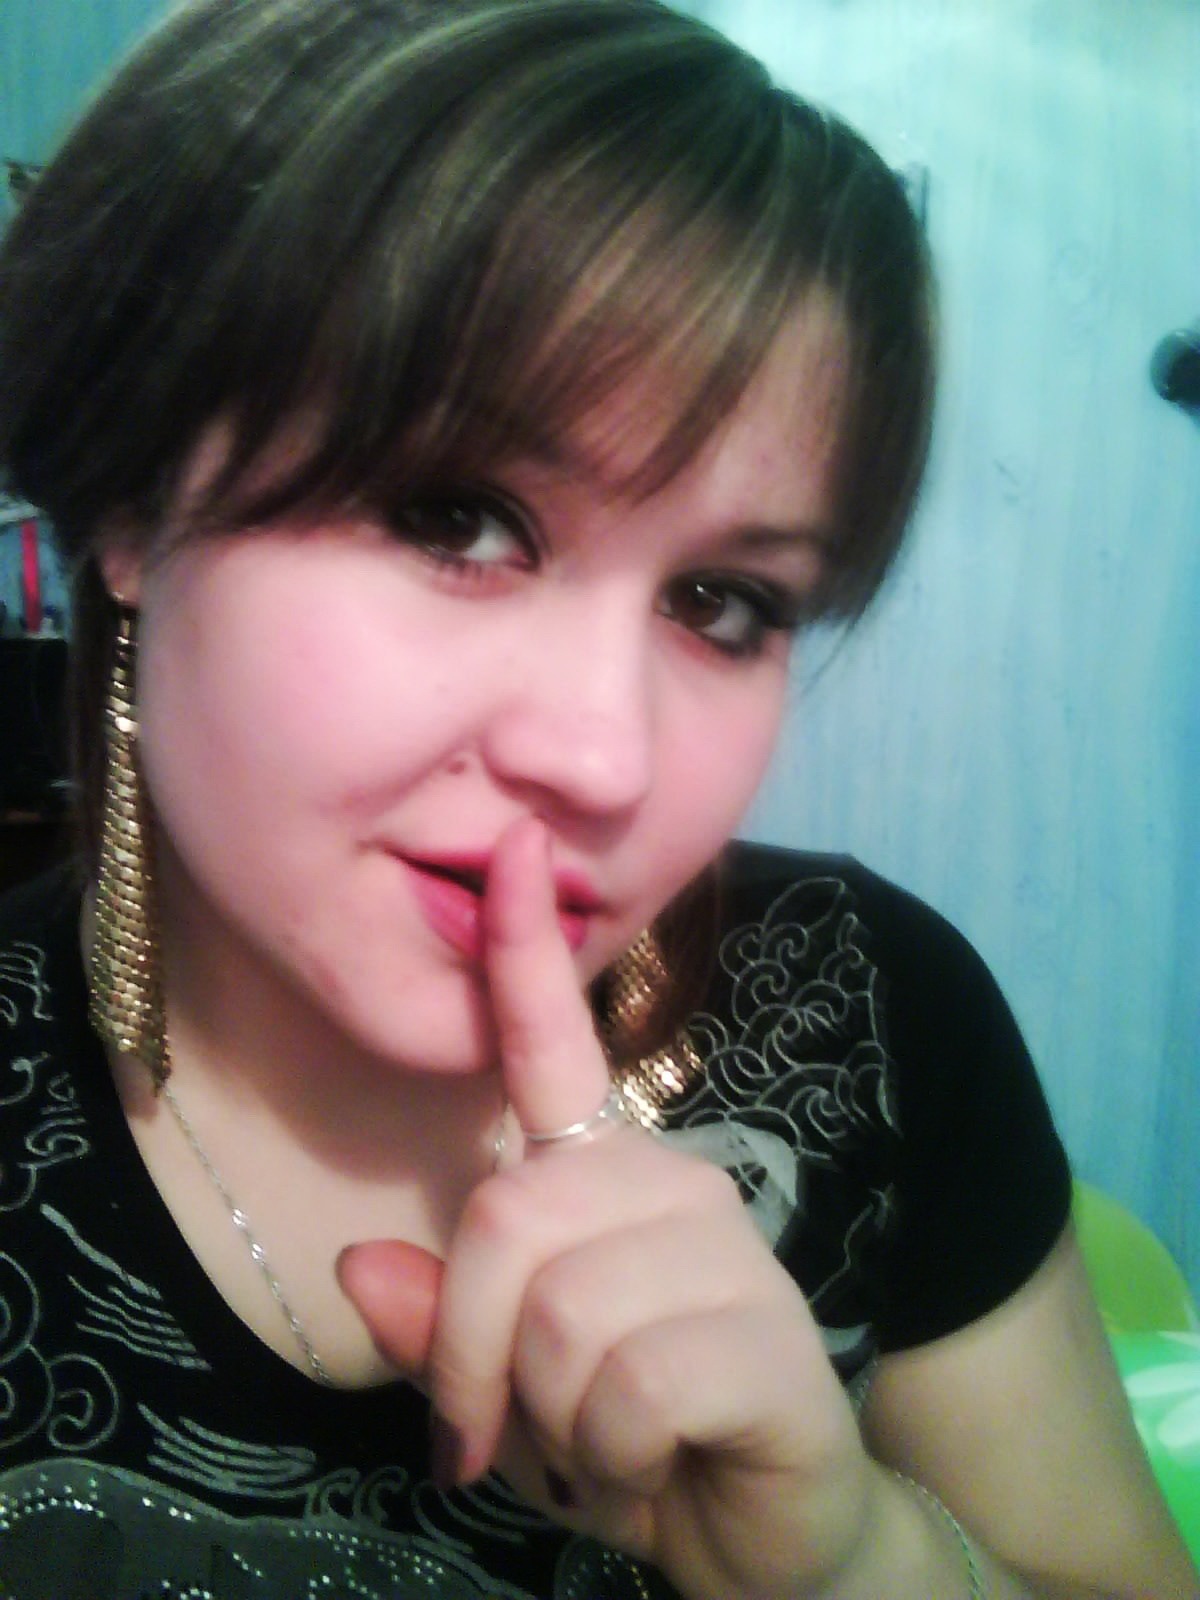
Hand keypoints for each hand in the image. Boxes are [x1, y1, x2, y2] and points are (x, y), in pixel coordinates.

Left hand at [340, 818, 875, 1599]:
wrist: (768, 1539)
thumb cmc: (628, 1444)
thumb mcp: (512, 1391)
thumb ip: (443, 1326)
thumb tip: (361, 1267)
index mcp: (605, 1177)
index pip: (558, 1047)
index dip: (524, 949)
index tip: (511, 844)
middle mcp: (671, 1182)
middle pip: (509, 1216)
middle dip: (474, 1353)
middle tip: (509, 1434)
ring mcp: (727, 1251)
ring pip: (557, 1310)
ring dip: (551, 1420)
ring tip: (606, 1448)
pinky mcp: (767, 1335)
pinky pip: (623, 1385)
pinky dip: (610, 1459)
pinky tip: (655, 1467)